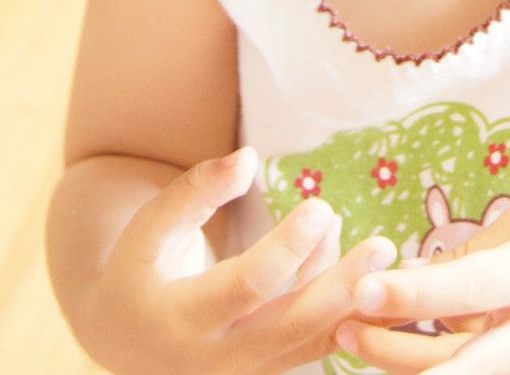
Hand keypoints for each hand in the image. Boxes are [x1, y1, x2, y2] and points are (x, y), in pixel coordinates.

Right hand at [79, 146, 396, 374]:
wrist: (125, 341)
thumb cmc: (138, 271)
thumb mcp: (151, 227)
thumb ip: (196, 191)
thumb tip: (248, 157)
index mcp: (183, 318)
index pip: (247, 287)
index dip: (287, 247)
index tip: (320, 206)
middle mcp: (217, 357)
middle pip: (291, 325)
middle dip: (340, 286)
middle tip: (380, 247)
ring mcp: (244, 371)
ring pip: (309, 340)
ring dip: (352, 301)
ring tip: (384, 255)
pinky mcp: (264, 370)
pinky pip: (310, 342)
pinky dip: (340, 309)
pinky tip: (354, 262)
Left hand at [336, 192, 509, 374]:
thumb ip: (477, 251)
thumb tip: (419, 275)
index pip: (465, 288)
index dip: (412, 292)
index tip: (362, 288)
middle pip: (458, 361)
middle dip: (395, 354)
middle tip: (342, 334)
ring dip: (404, 365)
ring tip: (351, 340)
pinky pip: (482, 374)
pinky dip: (439, 365)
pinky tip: (397, 346)